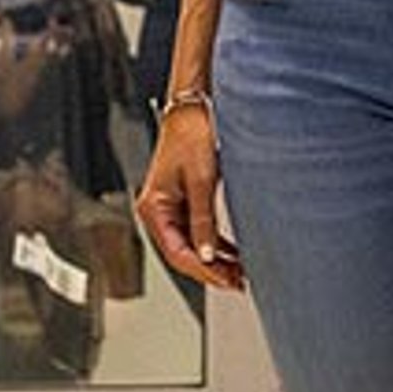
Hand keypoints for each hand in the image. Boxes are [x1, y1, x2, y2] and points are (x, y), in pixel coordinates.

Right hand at [135, 102, 244, 290]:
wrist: (194, 108)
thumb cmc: (192, 135)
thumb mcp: (201, 181)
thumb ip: (203, 220)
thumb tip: (207, 255)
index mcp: (153, 207)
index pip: (176, 252)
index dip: (203, 270)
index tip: (226, 280)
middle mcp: (157, 210)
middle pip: (183, 253)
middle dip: (210, 270)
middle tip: (238, 282)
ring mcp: (171, 208)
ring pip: (192, 245)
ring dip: (215, 260)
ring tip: (239, 273)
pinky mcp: (185, 202)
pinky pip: (198, 232)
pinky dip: (215, 245)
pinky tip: (233, 255)